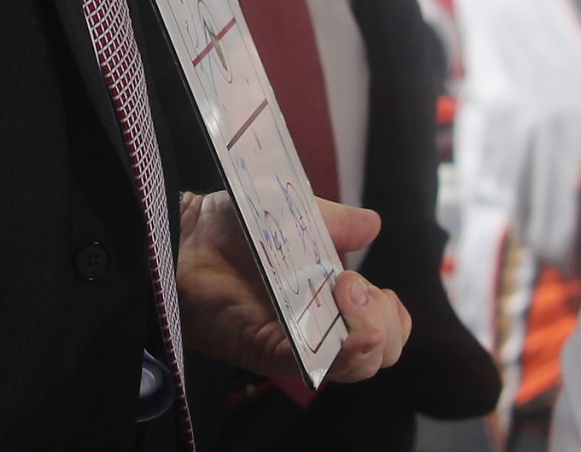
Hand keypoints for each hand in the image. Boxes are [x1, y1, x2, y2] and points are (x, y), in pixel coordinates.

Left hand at [177, 191, 412, 383]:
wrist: (188, 234)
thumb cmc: (236, 226)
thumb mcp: (299, 215)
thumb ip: (337, 223)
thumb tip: (373, 225)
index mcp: (332, 302)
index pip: (385, 329)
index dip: (392, 315)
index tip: (371, 285)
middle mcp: (319, 329)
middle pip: (380, 355)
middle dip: (384, 323)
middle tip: (351, 285)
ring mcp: (294, 343)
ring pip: (354, 365)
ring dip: (365, 329)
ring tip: (343, 291)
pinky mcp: (266, 350)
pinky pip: (312, 364)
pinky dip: (335, 347)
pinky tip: (336, 316)